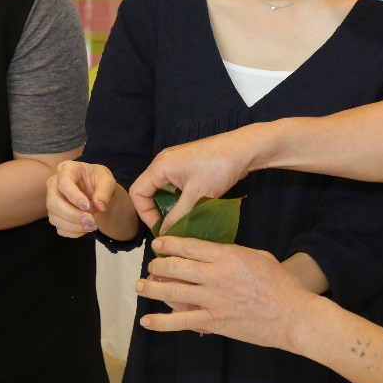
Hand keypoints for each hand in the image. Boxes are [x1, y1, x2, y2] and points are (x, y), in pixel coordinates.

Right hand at [47, 160, 116, 237]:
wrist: (97, 191)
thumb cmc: (99, 180)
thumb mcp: (107, 180)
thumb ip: (105, 190)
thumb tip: (100, 205)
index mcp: (66, 169)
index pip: (64, 182)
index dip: (74, 196)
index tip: (88, 206)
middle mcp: (54, 184)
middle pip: (53, 202)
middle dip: (72, 214)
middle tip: (91, 220)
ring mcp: (52, 200)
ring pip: (54, 217)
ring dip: (73, 225)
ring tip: (92, 226)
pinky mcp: (55, 215)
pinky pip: (59, 228)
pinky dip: (73, 232)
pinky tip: (85, 229)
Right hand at [130, 128, 257, 233]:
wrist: (244, 149)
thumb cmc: (219, 167)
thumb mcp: (196, 195)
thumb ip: (177, 216)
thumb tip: (164, 233)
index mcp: (160, 166)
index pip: (138, 192)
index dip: (144, 213)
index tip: (159, 227)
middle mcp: (164, 163)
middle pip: (149, 191)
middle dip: (157, 211)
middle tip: (170, 227)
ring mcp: (177, 164)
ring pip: (163, 190)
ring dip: (170, 206)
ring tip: (181, 220)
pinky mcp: (189, 167)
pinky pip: (175, 187)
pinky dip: (180, 200)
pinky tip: (190, 209)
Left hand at [137, 236, 317, 349]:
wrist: (292, 315)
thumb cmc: (280, 284)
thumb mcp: (258, 257)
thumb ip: (233, 253)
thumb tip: (214, 253)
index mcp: (228, 255)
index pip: (190, 246)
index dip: (169, 244)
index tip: (158, 244)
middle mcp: (216, 275)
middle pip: (176, 267)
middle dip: (158, 265)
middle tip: (150, 266)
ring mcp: (213, 300)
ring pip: (172, 292)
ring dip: (152, 289)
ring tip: (140, 286)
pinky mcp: (214, 322)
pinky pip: (181, 322)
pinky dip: (161, 322)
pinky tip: (147, 321)